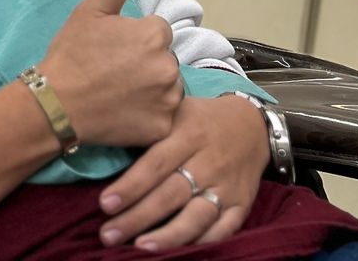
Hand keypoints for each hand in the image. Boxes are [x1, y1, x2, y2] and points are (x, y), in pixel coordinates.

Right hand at [38, 0, 183, 147]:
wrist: (57, 102)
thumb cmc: (72, 53)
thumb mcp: (91, 11)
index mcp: (155, 34)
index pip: (159, 32)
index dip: (136, 39)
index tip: (115, 50)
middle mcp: (168, 65)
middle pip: (165, 60)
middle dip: (147, 63)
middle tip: (116, 73)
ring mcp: (168, 99)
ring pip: (169, 88)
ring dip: (153, 89)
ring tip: (121, 93)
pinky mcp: (163, 126)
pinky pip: (165, 116)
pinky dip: (151, 115)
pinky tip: (127, 112)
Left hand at [96, 95, 268, 249]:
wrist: (252, 125)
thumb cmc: (200, 118)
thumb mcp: (174, 110)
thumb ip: (149, 127)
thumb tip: (106, 140)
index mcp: (187, 135)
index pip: (155, 165)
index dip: (130, 187)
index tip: (105, 204)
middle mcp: (208, 162)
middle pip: (170, 195)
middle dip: (138, 217)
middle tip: (109, 235)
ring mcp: (227, 186)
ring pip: (197, 216)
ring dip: (169, 235)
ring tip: (140, 247)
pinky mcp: (242, 204)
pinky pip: (224, 228)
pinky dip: (204, 241)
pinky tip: (180, 251)